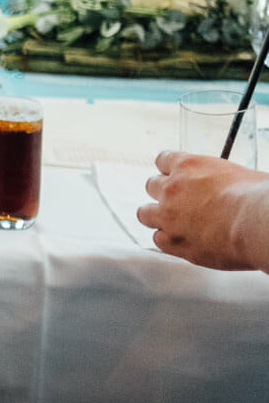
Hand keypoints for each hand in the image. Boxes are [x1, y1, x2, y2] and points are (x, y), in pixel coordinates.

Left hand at [139, 150, 268, 271]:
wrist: (256, 223)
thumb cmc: (257, 198)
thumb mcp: (240, 175)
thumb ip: (222, 179)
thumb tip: (233, 185)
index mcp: (188, 165)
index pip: (163, 160)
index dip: (170, 170)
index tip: (177, 177)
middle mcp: (171, 189)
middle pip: (151, 186)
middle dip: (163, 193)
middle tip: (178, 202)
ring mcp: (168, 216)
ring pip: (145, 213)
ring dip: (157, 217)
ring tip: (174, 223)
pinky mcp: (173, 242)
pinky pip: (158, 240)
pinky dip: (168, 241)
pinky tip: (183, 241)